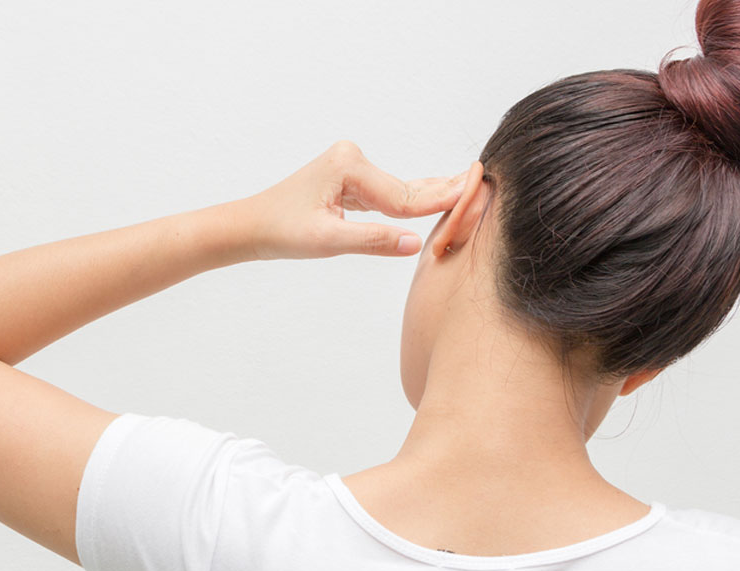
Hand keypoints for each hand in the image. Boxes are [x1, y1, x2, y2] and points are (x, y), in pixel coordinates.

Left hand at [239, 140, 468, 259]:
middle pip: (406, 189)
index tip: (475, 198)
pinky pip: (389, 194)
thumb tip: (415, 243)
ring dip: (431, 198)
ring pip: (400, 192)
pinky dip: (412, 202)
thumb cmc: (280, 232)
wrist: (251, 226)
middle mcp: (353, 159)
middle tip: (488, 187)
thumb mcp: (327, 241)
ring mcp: (353, 167)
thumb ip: (373, 241)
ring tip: (475, 191)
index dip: (439, 204)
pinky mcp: (352, 179)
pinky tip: (440, 195)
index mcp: (349, 165)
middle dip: (443, 195)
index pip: (402, 197)